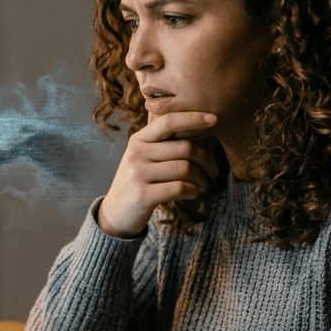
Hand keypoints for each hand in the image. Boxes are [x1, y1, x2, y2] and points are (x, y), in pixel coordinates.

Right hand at [97, 110, 218, 237]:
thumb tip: (199, 128)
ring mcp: (137, 174)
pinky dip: (193, 191)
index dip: (193, 118)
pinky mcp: (142, 195)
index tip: (214, 118)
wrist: (116, 212)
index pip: (168, 121)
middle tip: (213, 172)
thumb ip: (164, 144)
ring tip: (203, 185)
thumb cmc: (139, 181)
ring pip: (185, 169)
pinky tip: (193, 193)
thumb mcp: (143, 157)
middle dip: (206, 160)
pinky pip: (179, 188)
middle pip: (185, 148)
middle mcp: (136, 153)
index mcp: (138, 140)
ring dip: (201, 179)